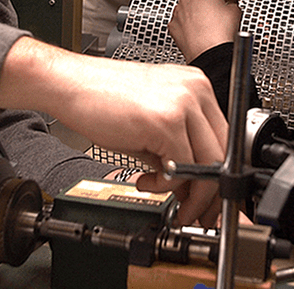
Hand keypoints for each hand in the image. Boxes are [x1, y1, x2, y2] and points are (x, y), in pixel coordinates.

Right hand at [0, 38, 227, 226]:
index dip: (218, 173)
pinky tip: (146, 182)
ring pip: (209, 162)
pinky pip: (182, 167)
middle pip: (223, 151)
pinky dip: (168, 185)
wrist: (69, 84)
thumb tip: (190, 184)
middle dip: (210, 191)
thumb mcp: (150, 121)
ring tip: (172, 202)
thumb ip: (176, 149)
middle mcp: (196, 90)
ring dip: (191, 193)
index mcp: (196, 86)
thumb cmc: (102, 99)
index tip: (208, 196)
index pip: (224, 137)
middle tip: (195, 210)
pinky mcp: (167, 121)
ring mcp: (184, 103)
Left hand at [168, 0, 241, 61]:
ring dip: (194, 10)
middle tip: (216, 8)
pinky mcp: (172, 24)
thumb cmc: (221, 31)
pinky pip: (180, 20)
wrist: (209, 53)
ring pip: (186, 5)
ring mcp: (178, 10)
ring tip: (208, 23)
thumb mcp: (235, 11)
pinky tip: (198, 32)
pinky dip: (187, 24)